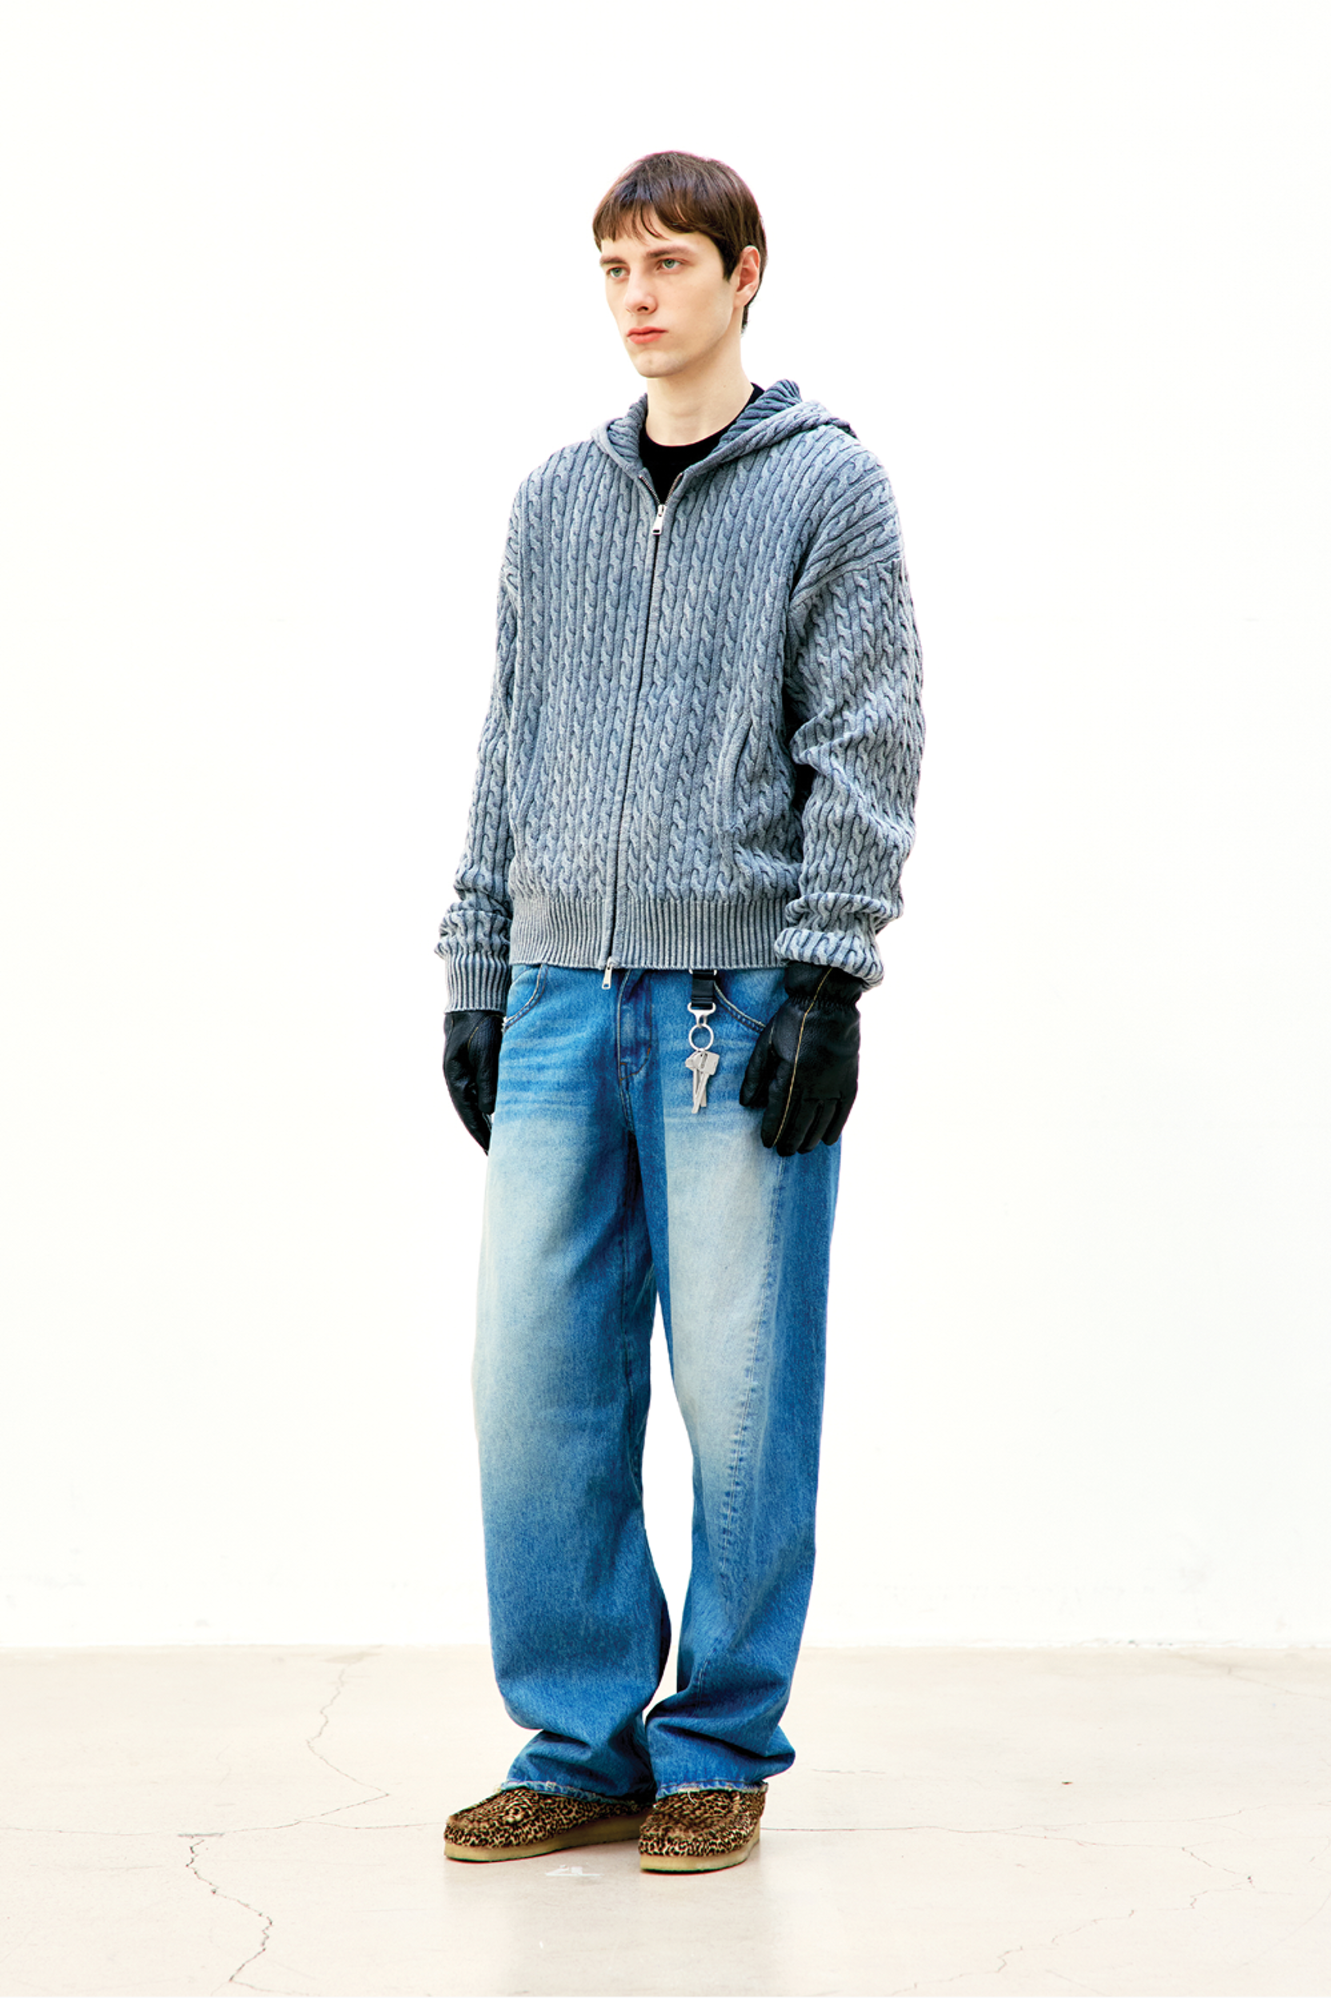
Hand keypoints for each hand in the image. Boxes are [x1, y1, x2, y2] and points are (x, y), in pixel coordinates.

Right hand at [443, 1010, 502, 1152]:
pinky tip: (504, 1119)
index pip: (471, 1117)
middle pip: (474, 1117)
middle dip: (486, 1137)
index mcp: (457, 1081)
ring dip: (490, 1125)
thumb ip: (488, 1080)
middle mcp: (461, 1083)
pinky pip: (485, 1096)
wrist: (475, 1004)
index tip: (492, 1154)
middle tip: (499, 1158)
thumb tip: (491, 1111)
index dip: (483, 1136)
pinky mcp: (477, 1071)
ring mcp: (467, 1078)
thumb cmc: (481, 1025)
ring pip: (480, 1108)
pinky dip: (494, 1110)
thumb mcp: (486, 1052)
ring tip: (503, 1144)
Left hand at [739, 964, 861, 1155]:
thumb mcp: (767, 1043)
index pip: (779, 1110)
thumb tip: (746, 1103)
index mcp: (791, 1072)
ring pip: (821, 1120)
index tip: (767, 1142)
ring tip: (802, 1149)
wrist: (828, 1002)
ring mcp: (834, 1083)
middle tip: (784, 1152)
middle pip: (801, 1121)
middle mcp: (814, 1082)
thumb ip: (756, 1074)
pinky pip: (843, 1111)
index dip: (772, 1129)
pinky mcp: (850, 1080)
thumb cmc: (793, 1021)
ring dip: (811, 1138)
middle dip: (790, 1139)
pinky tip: (828, 1140)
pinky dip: (836, 1127)